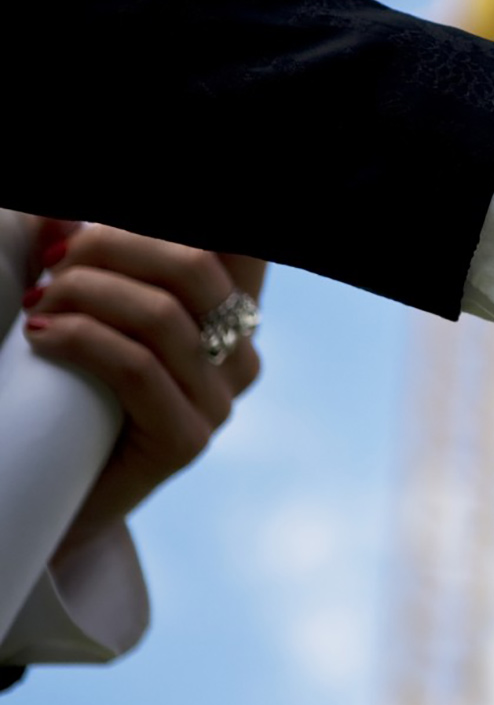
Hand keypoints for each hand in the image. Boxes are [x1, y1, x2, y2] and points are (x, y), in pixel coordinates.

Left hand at [21, 220, 265, 554]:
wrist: (52, 489)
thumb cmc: (65, 387)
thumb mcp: (88, 307)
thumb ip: (92, 257)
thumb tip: (59, 214)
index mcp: (232, 309)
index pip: (245, 249)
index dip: (178, 234)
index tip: (114, 225)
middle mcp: (241, 351)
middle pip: (195, 264)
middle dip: (113, 245)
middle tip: (54, 259)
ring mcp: (221, 400)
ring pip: (162, 315)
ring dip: (83, 294)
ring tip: (37, 303)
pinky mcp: (187, 440)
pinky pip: (138, 369)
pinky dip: (81, 340)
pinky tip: (41, 335)